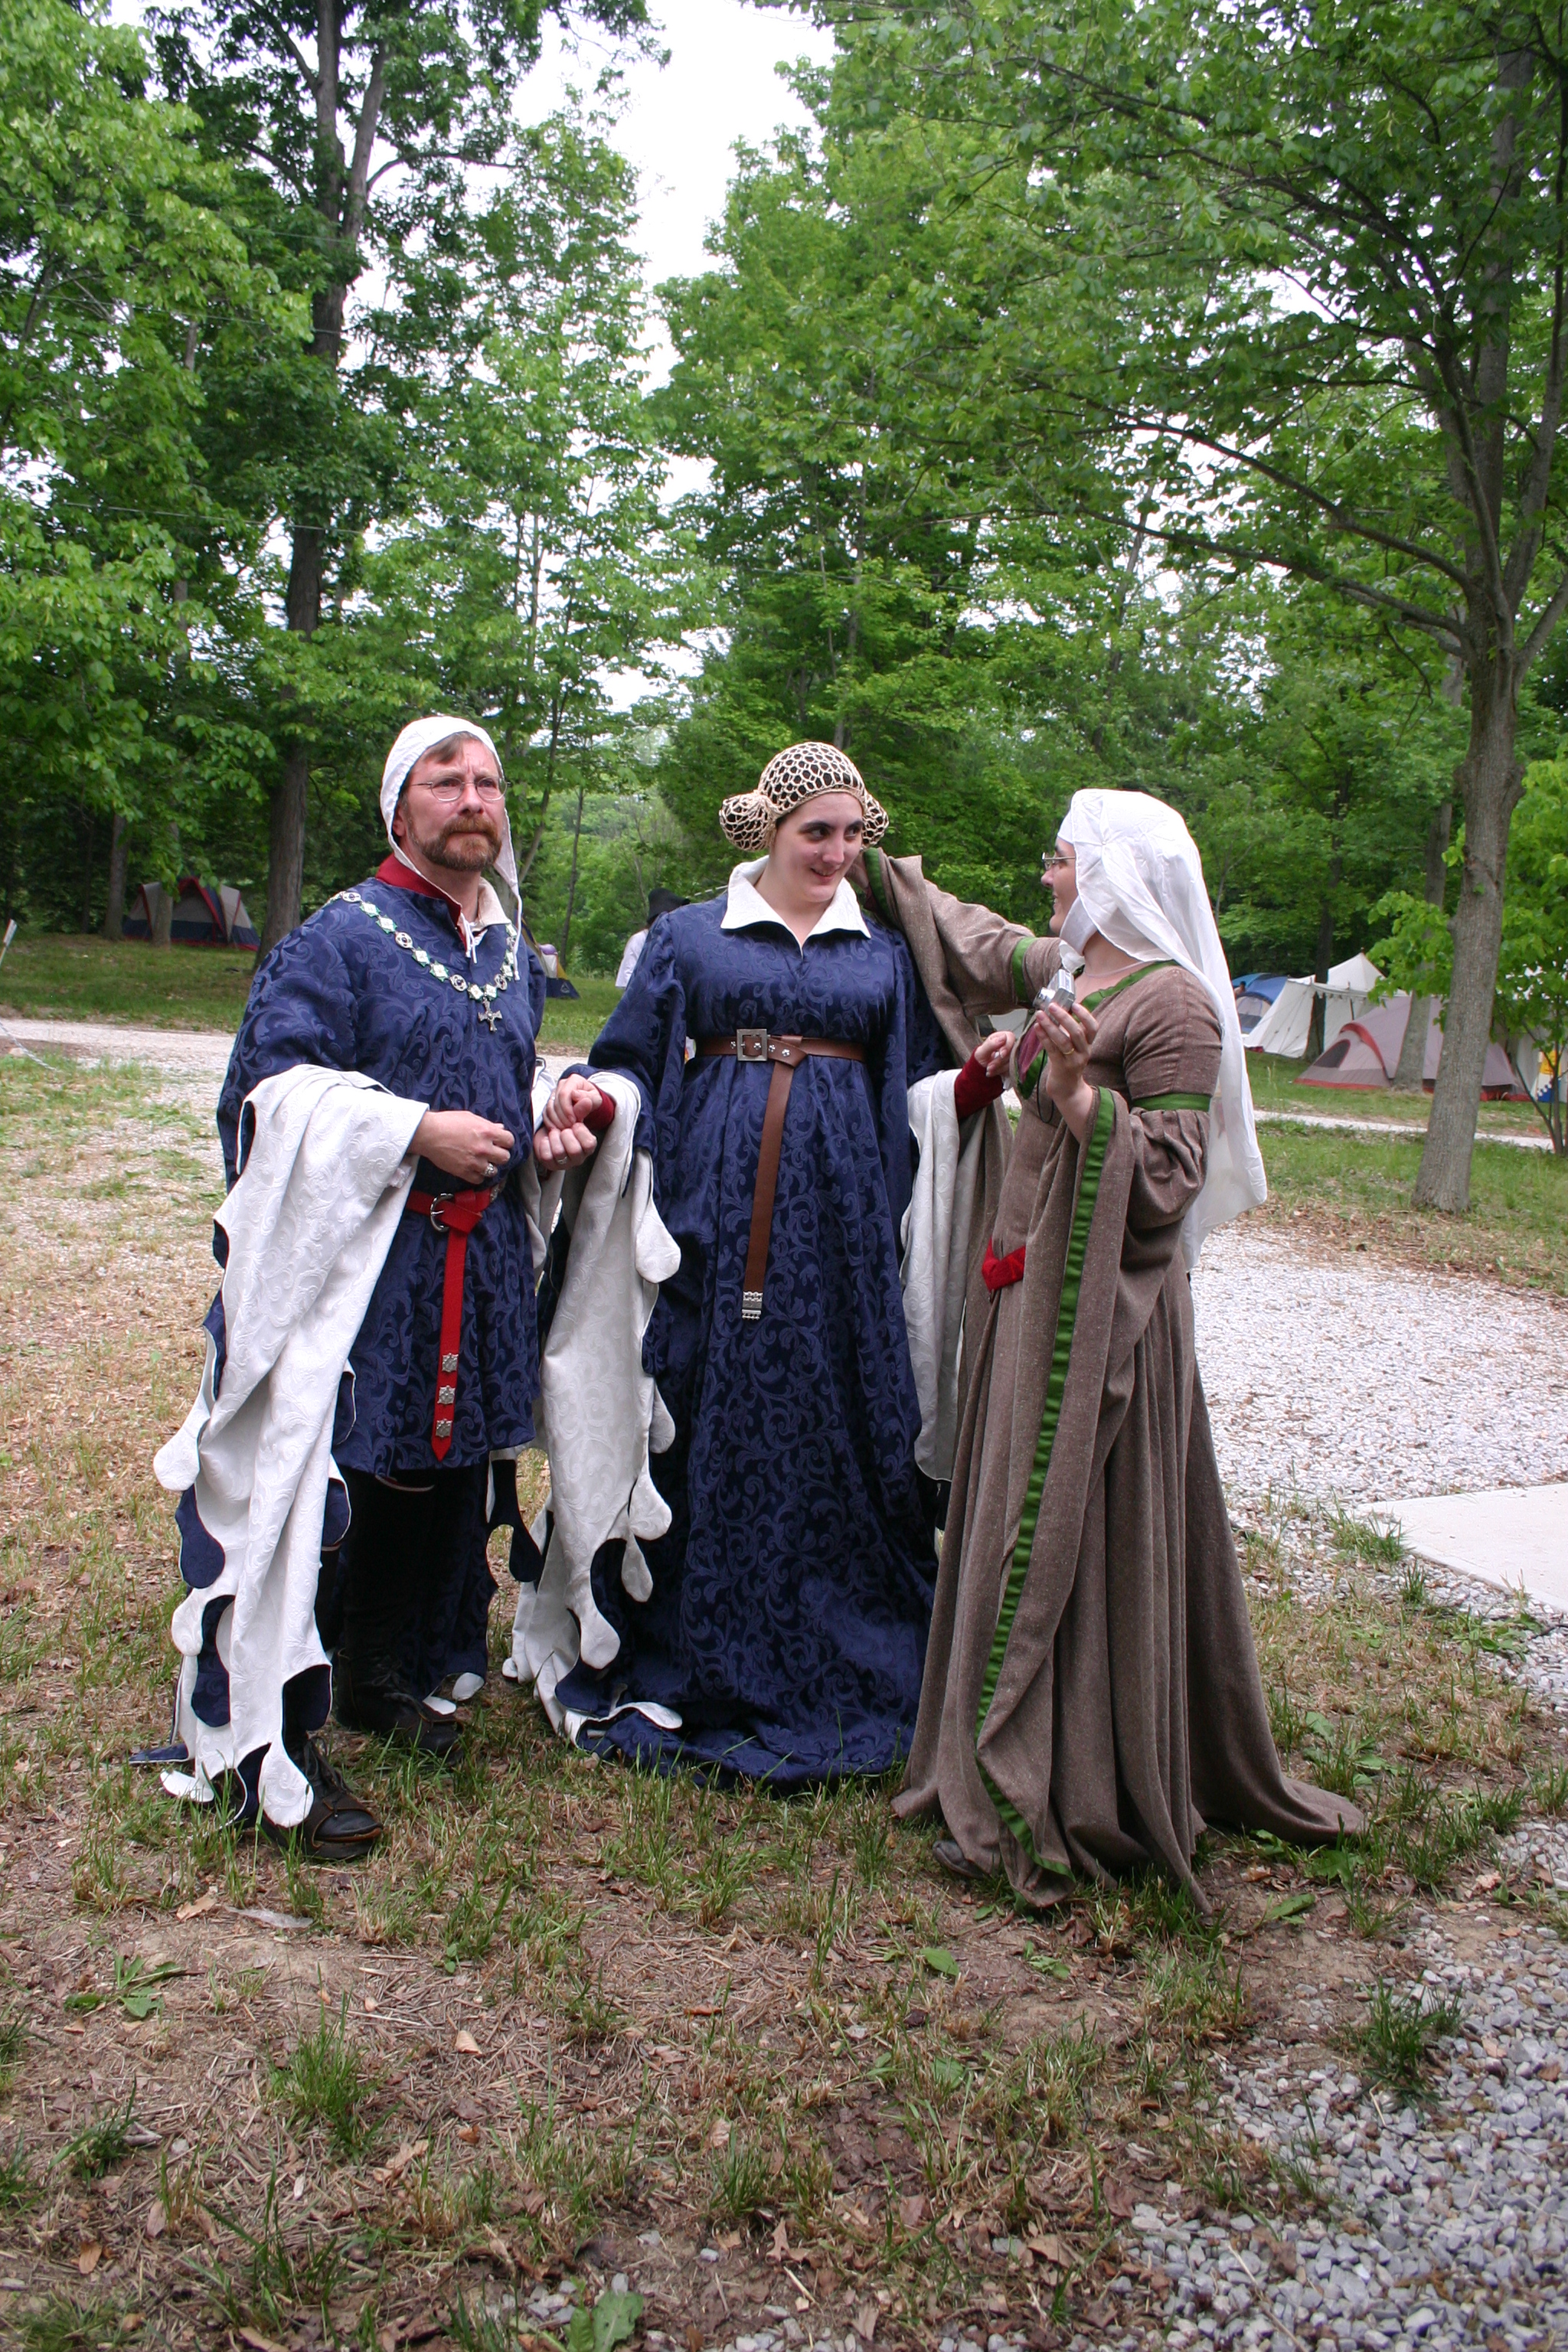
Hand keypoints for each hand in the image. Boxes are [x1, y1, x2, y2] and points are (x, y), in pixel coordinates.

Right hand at [411, 1110, 515, 1184]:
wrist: (428, 1134)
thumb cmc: (447, 1122)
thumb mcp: (470, 1118)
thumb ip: (487, 1124)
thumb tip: (500, 1127)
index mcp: (487, 1132)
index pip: (509, 1141)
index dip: (506, 1142)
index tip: (500, 1142)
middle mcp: (484, 1148)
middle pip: (505, 1157)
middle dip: (500, 1155)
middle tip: (493, 1153)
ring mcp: (474, 1161)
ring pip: (494, 1171)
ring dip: (490, 1166)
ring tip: (483, 1162)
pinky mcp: (464, 1172)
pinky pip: (480, 1179)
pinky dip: (478, 1175)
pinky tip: (474, 1169)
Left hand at [533, 1073, 602, 1169]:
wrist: (551, 1128)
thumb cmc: (566, 1121)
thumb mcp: (575, 1113)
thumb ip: (581, 1108)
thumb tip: (586, 1101)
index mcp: (588, 1146)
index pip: (589, 1143)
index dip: (579, 1131)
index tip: (574, 1123)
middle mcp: (578, 1157)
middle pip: (574, 1151)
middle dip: (565, 1134)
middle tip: (562, 1129)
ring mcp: (564, 1163)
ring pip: (559, 1152)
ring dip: (554, 1137)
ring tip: (554, 1132)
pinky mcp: (550, 1164)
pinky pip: (546, 1156)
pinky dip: (544, 1144)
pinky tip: (547, 1139)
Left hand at [972, 1029, 1013, 1077]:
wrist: (982, 1068)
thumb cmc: (981, 1057)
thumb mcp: (982, 1051)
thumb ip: (991, 1044)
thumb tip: (1004, 1037)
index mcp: (1002, 1037)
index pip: (1011, 1037)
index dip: (1007, 1046)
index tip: (1002, 1054)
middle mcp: (1010, 1045)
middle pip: (1012, 1051)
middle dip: (1000, 1061)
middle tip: (989, 1066)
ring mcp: (1013, 1055)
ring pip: (1011, 1062)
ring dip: (999, 1067)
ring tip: (988, 1069)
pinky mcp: (1013, 1065)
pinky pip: (1011, 1069)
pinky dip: (1001, 1072)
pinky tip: (993, 1072)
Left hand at [1039, 998, 1099, 1141]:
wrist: (1068, 1090)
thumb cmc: (1069, 1064)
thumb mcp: (1075, 1049)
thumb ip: (1070, 1033)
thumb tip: (1058, 1011)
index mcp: (1088, 1045)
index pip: (1093, 1027)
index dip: (1085, 1015)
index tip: (1074, 1004)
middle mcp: (1084, 1052)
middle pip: (1076, 1032)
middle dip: (1063, 1017)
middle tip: (1052, 1006)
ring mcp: (1073, 1061)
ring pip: (1063, 1041)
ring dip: (1050, 1026)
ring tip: (1040, 1015)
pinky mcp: (1061, 1068)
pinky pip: (1052, 1050)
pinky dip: (1043, 1037)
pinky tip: (1036, 1028)